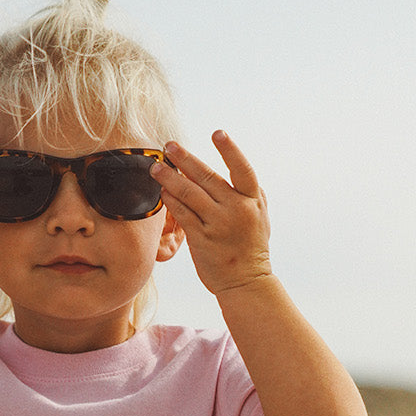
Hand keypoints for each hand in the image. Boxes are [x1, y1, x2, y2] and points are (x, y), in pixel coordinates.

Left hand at [152, 131, 271, 296]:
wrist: (246, 282)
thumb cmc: (251, 247)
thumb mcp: (260, 217)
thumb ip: (249, 193)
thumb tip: (235, 166)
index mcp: (253, 201)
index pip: (242, 170)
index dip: (230, 150)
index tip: (217, 133)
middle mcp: (237, 210)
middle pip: (208, 178)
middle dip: (186, 159)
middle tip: (169, 146)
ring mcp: (219, 225)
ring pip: (191, 194)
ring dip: (170, 178)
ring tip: (155, 167)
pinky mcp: (203, 239)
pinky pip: (183, 214)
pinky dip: (171, 201)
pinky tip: (161, 192)